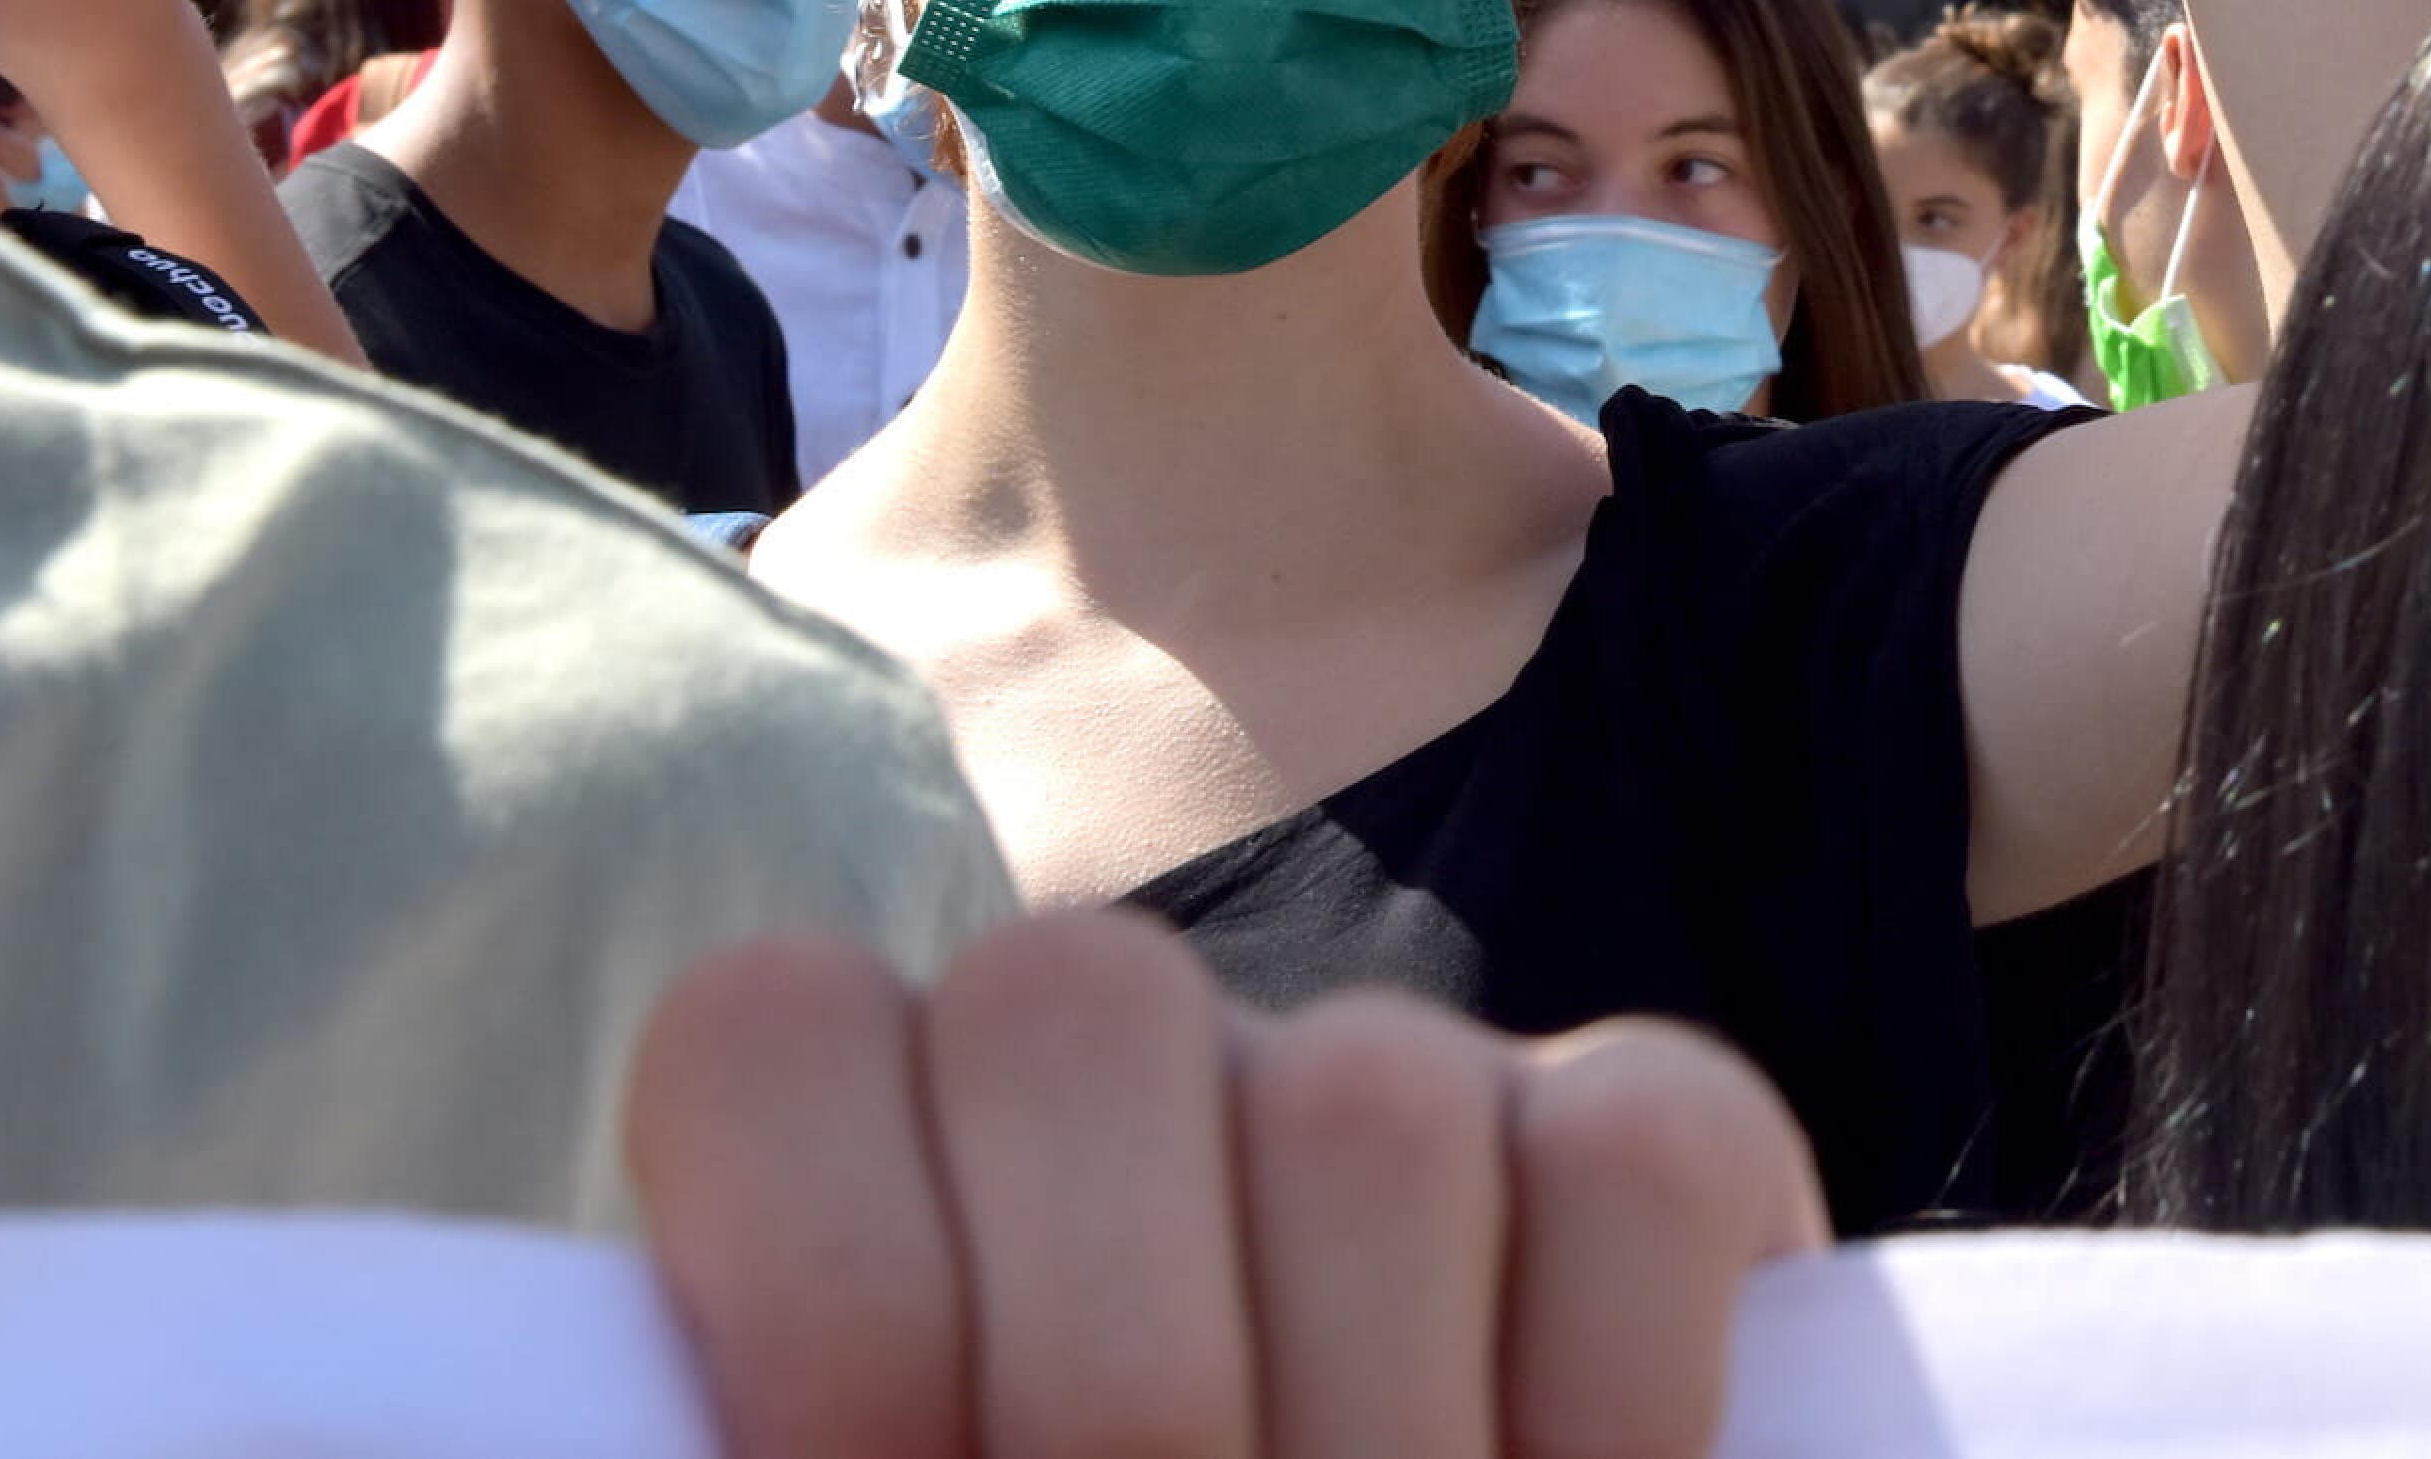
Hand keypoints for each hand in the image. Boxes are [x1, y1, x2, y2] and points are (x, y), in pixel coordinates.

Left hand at [629, 909, 1826, 1458]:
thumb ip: (871, 1434)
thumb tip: (895, 1432)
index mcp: (876, 1148)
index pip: (778, 1031)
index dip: (823, 1288)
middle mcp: (1129, 1054)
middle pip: (1076, 1013)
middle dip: (1108, 1385)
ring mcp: (1398, 1074)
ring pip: (1362, 1110)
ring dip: (1369, 1430)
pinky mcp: (1652, 1129)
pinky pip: (1631, 1169)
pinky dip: (1607, 1405)